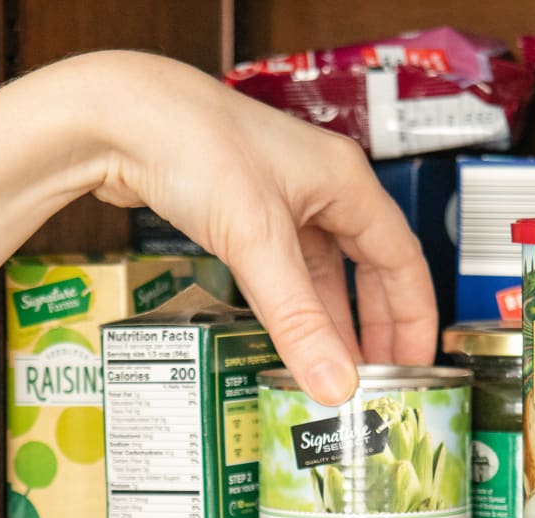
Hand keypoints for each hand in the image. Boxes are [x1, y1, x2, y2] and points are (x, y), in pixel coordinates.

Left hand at [82, 51, 437, 403]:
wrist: (118, 117)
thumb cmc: (193, 144)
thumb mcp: (257, 241)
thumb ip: (298, 319)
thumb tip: (335, 383)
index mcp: (345, 182)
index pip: (402, 259)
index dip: (414, 316)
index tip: (416, 365)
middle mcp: (318, 188)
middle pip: (368, 267)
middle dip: (376, 325)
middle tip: (380, 377)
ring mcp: (278, 200)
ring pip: (321, 272)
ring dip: (330, 320)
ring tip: (335, 368)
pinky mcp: (240, 213)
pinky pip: (280, 269)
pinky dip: (289, 305)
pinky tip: (286, 336)